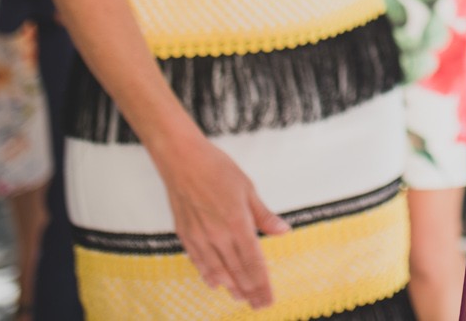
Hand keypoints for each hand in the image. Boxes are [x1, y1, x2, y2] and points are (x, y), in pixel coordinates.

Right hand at [155, 132, 288, 307]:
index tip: (269, 298)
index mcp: (237, 223)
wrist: (181, 159)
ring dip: (230, 286)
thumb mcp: (248, 188)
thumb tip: (284, 231)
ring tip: (240, 298)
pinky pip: (198, 261)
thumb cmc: (217, 169)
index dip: (262, 283)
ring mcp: (199, 237)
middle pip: (236, 270)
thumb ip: (263, 215)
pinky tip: (214, 282)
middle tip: (258, 305)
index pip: (253, 261)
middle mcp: (217, 235)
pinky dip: (207, 275)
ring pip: (217, 270)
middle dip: (249, 290)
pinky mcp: (185, 234)